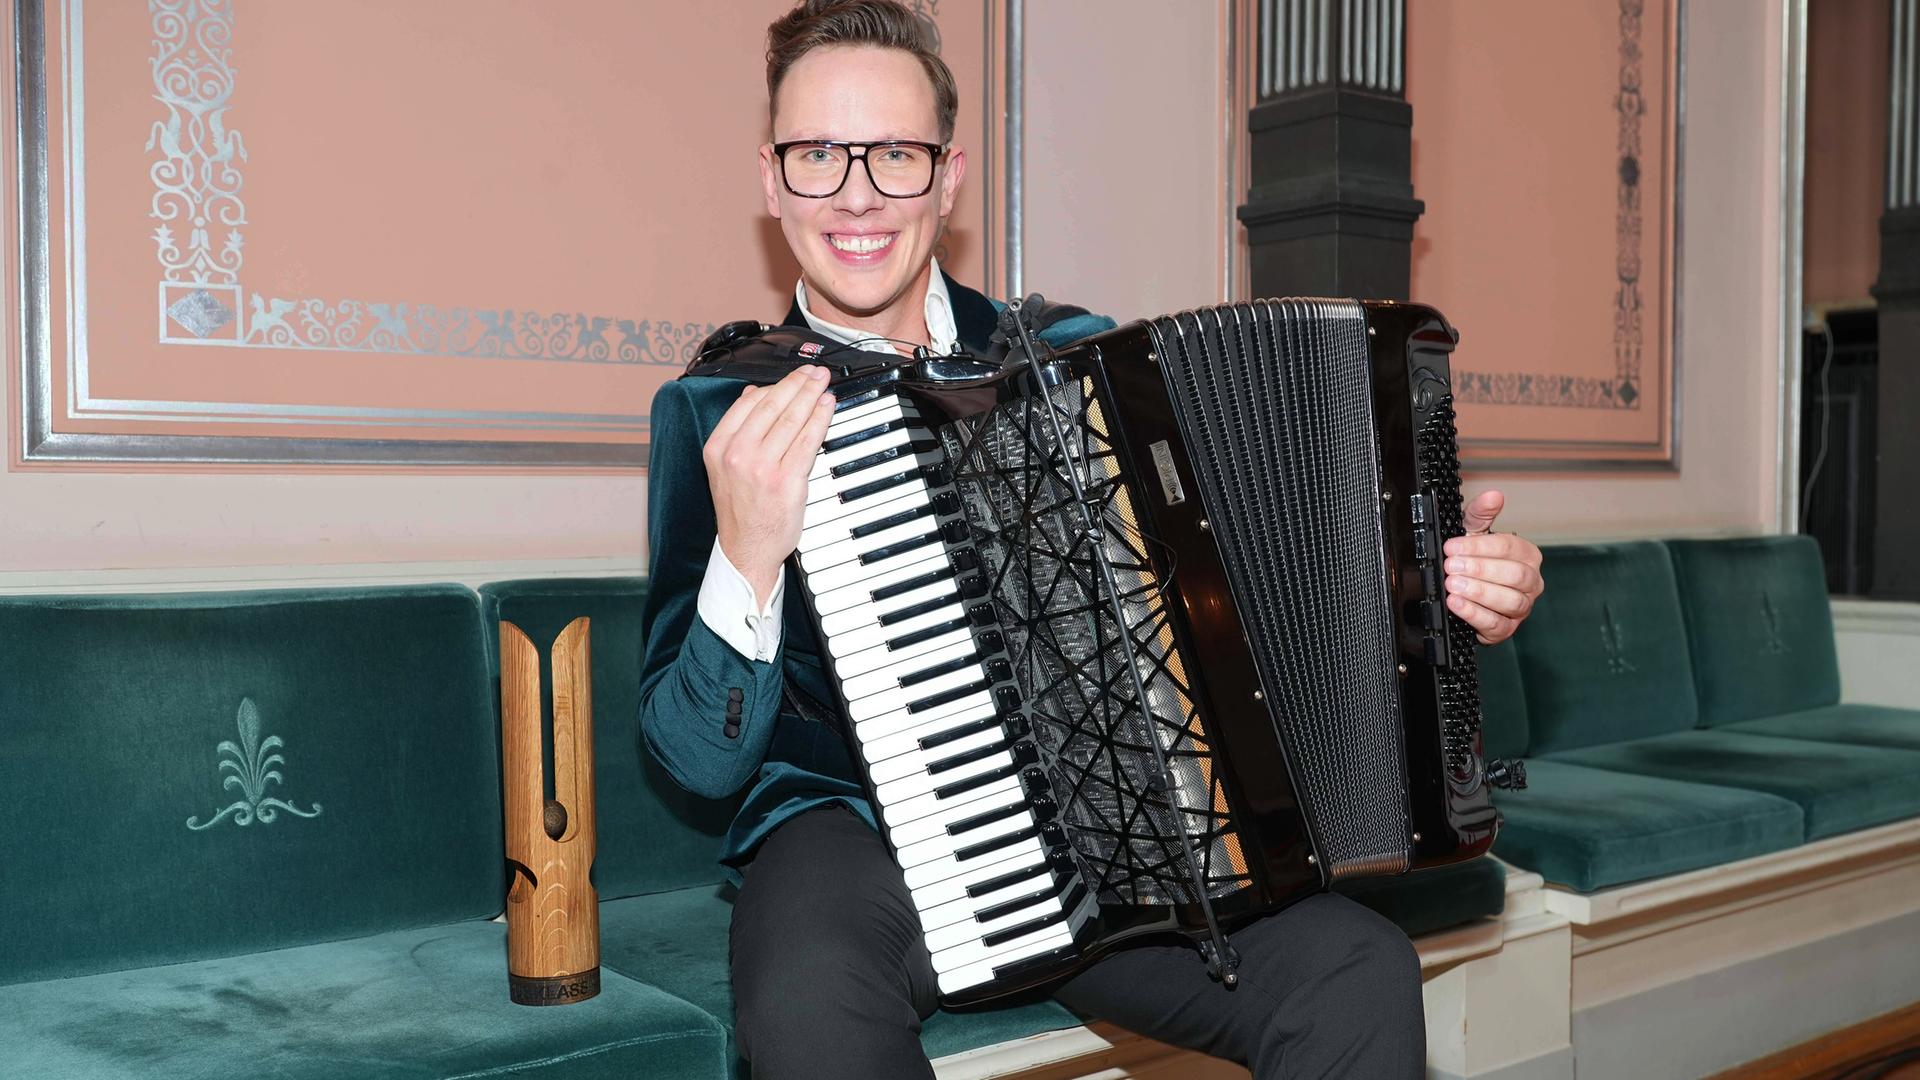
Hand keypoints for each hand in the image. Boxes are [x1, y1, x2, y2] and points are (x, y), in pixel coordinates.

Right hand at [704, 366, 835, 605]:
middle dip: (797, 383)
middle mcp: (736, 454)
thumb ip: (736, 430)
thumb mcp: (723, 466)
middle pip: (772, 406)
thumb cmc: (739, 511)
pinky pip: (807, 441)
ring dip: (811, 395)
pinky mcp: (786, 480)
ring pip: (792, 420)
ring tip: (823, 383)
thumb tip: (752, 394)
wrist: (746, 551)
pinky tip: (828, 407)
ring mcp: (762, 467)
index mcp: (718, 447)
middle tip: (814, 372)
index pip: (748, 404)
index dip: (775, 384)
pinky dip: (820, 419)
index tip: (792, 376)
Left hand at [1440, 490, 1543, 645]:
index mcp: (1526, 555)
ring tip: (1453, 586)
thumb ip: (1480, 513)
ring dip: (1479, 592)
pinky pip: (1496, 624)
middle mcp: (1530, 582)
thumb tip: (1493, 495)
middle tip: (1451, 566)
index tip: (1452, 546)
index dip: (1479, 547)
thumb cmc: (1474, 559)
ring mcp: (1521, 607)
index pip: (1509, 548)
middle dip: (1480, 569)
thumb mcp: (1473, 533)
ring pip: (1510, 601)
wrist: (1466, 593)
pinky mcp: (1506, 629)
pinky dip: (1475, 614)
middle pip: (1515, 575)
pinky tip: (1456, 605)